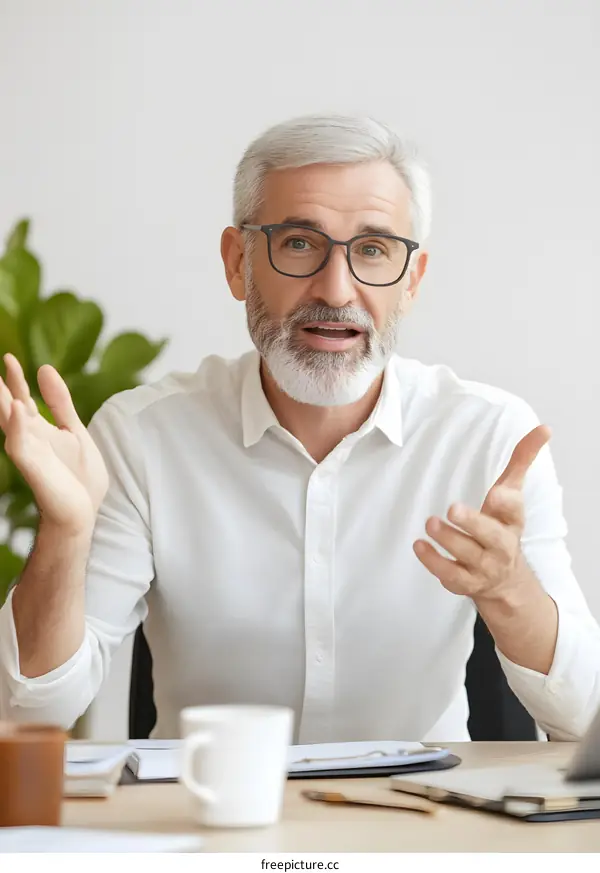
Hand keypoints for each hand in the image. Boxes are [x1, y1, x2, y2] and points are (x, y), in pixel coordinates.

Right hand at [0, 353, 108, 533]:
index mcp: (38, 429)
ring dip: (1, 401)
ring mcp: (28, 452)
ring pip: (7, 421)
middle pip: (8, 406)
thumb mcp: (74, 430)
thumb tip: (44, 369)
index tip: (9, 357)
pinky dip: (17, 425)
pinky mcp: (32, 467)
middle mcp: (28, 438)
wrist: (85, 512)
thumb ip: (61, 403)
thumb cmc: (79, 478)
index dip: (15, 378)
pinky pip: (20, 444)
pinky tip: (16, 407)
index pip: (22, 397)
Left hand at [413, 425, 551, 602]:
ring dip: (448, 539)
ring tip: (430, 523)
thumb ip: (522, 460)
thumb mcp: (512, 494)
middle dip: (473, 523)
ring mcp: (484, 566)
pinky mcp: (465, 582)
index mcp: (513, 521)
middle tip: (452, 509)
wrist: (506, 579)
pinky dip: (434, 562)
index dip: (506, 502)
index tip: (497, 493)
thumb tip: (544, 428)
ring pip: (467, 555)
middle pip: (490, 535)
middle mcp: (501, 545)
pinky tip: (419, 545)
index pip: (514, 510)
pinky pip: (450, 575)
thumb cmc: (503, 525)